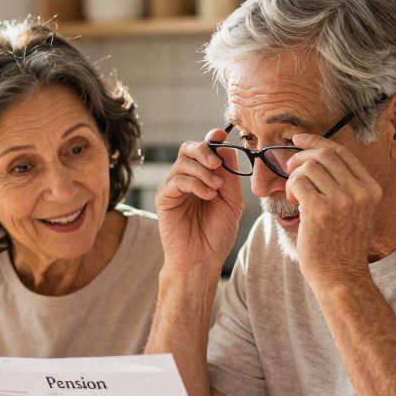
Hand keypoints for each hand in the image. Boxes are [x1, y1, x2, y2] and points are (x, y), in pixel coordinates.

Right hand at [155, 129, 245, 272]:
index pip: (203, 150)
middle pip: (188, 149)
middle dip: (204, 151)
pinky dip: (194, 183)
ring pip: (182, 163)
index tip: (220, 136)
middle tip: (217, 164)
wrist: (202, 259)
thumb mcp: (231, 200)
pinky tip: (207, 195)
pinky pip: (176, 180)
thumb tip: (224, 145)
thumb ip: (229, 174)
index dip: (211, 140)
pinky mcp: (164, 199)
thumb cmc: (217, 234)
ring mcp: (173, 188)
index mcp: (202, 177)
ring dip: (202, 171)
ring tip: (215, 188)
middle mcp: (186, 179)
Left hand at [284, 134, 381, 286]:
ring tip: (295, 196)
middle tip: (290, 169)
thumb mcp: (356, 211)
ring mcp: (342, 199)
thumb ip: (345, 185)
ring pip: (308, 167)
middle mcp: (360, 191)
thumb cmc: (341, 246)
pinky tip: (294, 203)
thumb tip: (316, 155)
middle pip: (324, 154)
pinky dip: (290, 188)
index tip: (298, 140)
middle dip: (300, 157)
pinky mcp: (321, 209)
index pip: (342, 152)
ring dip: (294, 178)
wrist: (341, 277)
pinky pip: (298, 182)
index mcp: (371, 188)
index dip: (316, 141)